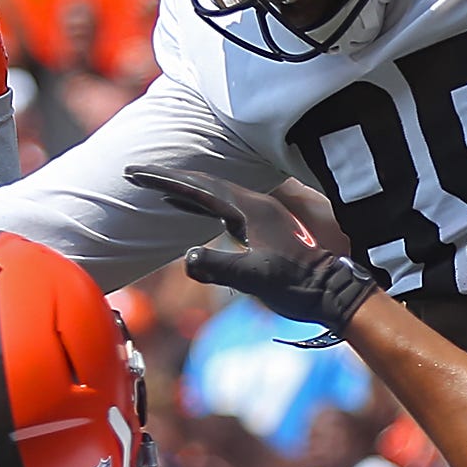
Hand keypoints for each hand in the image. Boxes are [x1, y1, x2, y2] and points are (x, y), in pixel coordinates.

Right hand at [130, 164, 378, 337]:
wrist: (332, 292)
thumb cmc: (296, 286)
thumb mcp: (255, 279)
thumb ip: (221, 267)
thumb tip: (188, 258)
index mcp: (250, 209)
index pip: (198, 187)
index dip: (164, 179)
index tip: (135, 174)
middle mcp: (254, 204)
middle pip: (203, 183)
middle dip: (168, 178)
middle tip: (136, 174)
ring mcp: (258, 215)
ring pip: (212, 194)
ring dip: (183, 190)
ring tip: (155, 188)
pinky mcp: (261, 228)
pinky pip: (222, 208)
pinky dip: (200, 205)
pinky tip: (191, 210)